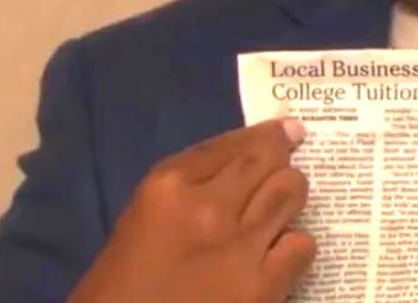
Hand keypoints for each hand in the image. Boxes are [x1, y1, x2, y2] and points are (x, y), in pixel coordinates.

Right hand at [68, 119, 314, 302]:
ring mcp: (239, 245)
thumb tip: (230, 182)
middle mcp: (206, 206)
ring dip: (290, 198)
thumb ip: (180, 200)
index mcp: (164, 188)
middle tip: (287, 168)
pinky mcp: (263, 286)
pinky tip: (280, 259)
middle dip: (281, 162)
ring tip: (282, 211)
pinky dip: (295, 248)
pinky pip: (302, 245)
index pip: (229, 146)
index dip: (265, 136)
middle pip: (267, 160)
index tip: (287, 131)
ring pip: (291, 192)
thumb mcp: (136, 229)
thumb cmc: (115, 294)